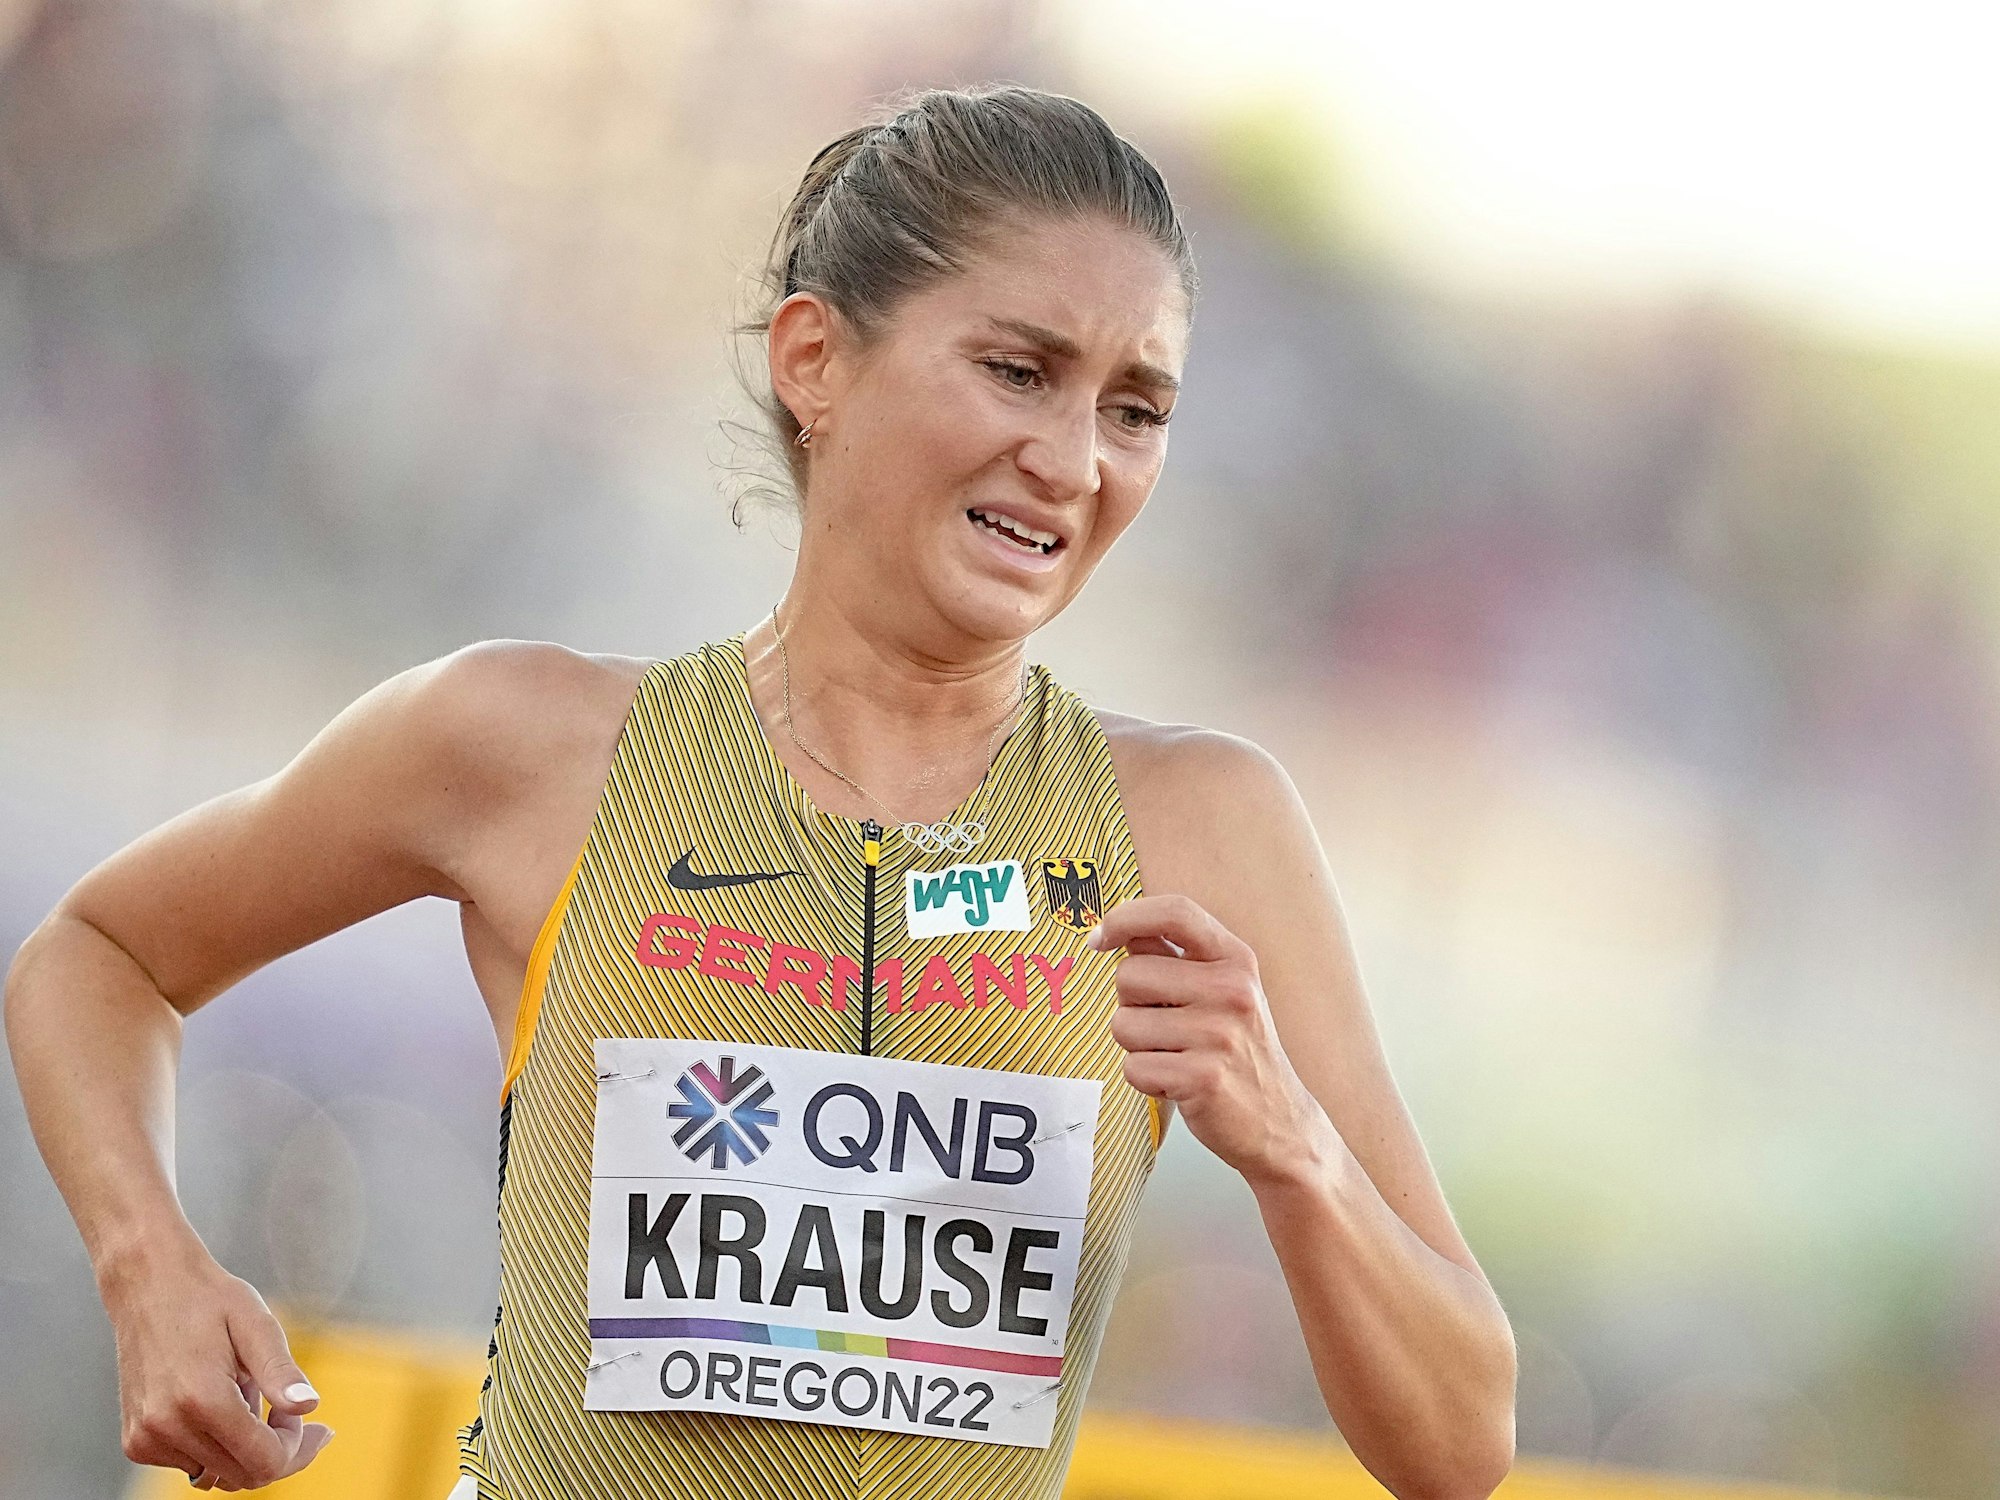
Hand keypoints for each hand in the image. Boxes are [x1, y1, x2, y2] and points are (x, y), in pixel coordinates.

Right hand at [100, 1239, 334, 1489]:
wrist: (149, 1285)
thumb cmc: (209, 1299)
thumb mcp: (256, 1324)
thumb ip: (281, 1371)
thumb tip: (309, 1406)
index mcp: (201, 1400)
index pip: (265, 1462)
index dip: (296, 1446)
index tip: (304, 1417)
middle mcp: (167, 1428)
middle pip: (244, 1476)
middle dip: (276, 1448)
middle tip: (283, 1406)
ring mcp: (146, 1439)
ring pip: (219, 1474)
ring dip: (244, 1446)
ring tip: (243, 1391)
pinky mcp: (136, 1441)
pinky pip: (192, 1464)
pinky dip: (215, 1444)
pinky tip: (218, 1400)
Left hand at [1089, 894, 1328, 1182]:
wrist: (1279, 1123)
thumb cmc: (1238, 1052)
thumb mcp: (1223, 992)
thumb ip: (1176, 958)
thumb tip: (1120, 931)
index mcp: (1236, 960)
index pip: (1175, 912)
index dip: (1127, 917)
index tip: (1099, 939)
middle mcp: (1232, 990)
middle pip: (1129, 974)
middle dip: (1131, 1005)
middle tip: (1167, 1028)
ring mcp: (1219, 1034)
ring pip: (1122, 1024)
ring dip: (1137, 1047)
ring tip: (1176, 1056)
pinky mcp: (1202, 1078)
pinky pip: (1132, 1068)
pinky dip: (1145, 1080)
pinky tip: (1178, 1083)